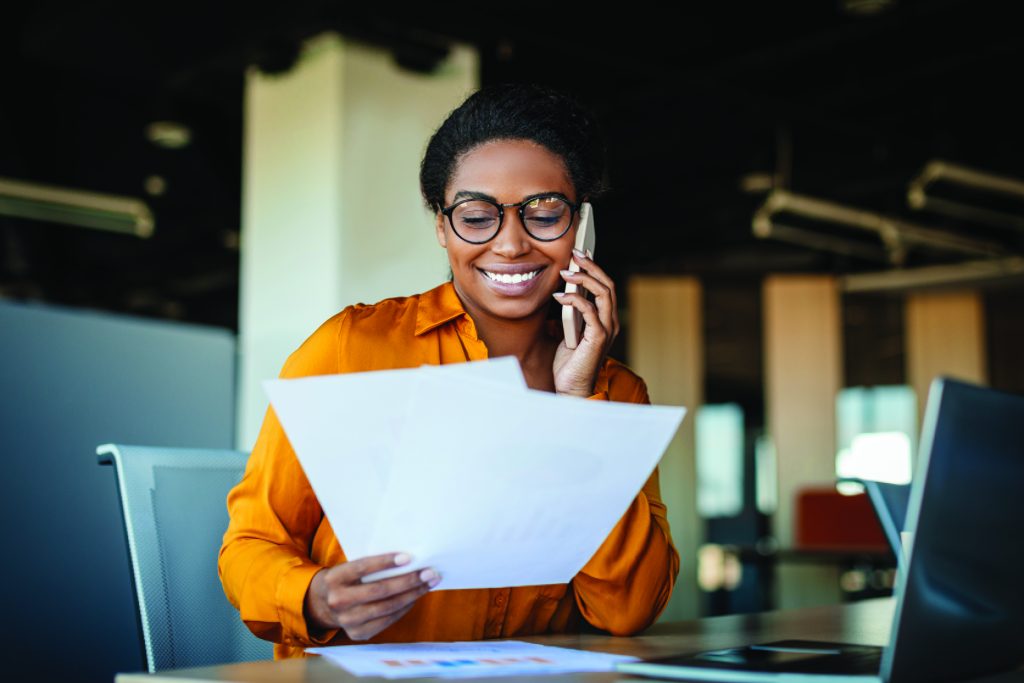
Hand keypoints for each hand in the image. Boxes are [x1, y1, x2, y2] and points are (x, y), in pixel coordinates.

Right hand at [304, 552, 439, 640]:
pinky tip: (415, 597)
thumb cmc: (345, 579)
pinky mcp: (357, 633)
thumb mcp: (348, 568)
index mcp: (334, 578)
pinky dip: (404, 608)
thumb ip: (370, 565)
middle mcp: (338, 601)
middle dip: (409, 581)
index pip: (363, 567)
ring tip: (428, 584)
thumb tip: (408, 561)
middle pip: (380, 590)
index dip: (386, 562)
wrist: (323, 604)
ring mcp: (347, 620)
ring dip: (412, 595)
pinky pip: (387, 620)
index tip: (408, 557)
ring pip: (387, 607)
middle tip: (430, 572)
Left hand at [552, 249, 619, 396]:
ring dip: (584, 278)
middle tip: (575, 254)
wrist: (571, 388)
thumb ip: (572, 314)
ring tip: (566, 272)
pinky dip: (574, 300)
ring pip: (603, 293)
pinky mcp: (599, 338)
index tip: (581, 254)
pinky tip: (559, 297)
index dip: (595, 268)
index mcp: (606, 320)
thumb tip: (563, 292)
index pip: (606, 287)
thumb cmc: (569, 363)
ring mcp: (607, 330)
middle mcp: (611, 323)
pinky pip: (590, 310)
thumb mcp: (569, 332)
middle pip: (608, 285)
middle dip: (591, 266)